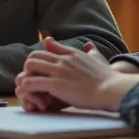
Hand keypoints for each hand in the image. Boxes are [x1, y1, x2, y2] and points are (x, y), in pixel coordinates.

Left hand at [15, 37, 138, 111]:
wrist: (112, 88)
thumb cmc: (108, 77)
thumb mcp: (97, 59)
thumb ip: (91, 51)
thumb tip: (88, 44)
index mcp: (71, 53)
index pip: (48, 47)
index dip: (40, 57)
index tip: (40, 67)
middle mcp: (63, 60)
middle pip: (34, 55)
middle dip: (29, 66)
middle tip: (32, 78)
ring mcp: (58, 71)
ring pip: (30, 65)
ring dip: (26, 75)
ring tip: (30, 87)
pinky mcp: (56, 85)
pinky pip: (32, 82)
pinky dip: (27, 87)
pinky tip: (29, 93)